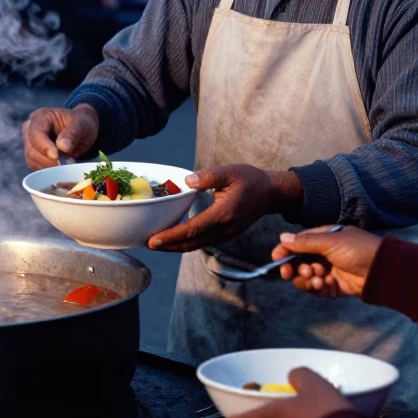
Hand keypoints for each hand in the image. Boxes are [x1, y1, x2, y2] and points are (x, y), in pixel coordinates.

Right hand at [22, 104, 98, 169]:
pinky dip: (48, 170)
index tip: (56, 156)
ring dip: (49, 166)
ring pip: (32, 160)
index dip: (44, 146)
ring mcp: (30, 143)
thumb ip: (72, 134)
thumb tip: (63, 147)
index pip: (36, 133)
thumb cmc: (80, 124)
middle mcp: (30, 129)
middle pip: (32, 149)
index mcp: (40, 117)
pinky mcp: (32, 155)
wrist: (81, 131)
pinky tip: (61, 166)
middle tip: (67, 162)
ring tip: (67, 162)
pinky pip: (36, 166)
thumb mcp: (81, 125)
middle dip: (49, 159)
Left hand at [147, 164, 302, 251]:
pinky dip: (186, 243)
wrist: (271, 193)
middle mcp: (224, 229)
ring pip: (196, 246)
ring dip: (175, 247)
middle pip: (191, 243)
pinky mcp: (225, 234)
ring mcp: (226, 234)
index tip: (153, 240)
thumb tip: (187, 181)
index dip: (171, 236)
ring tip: (156, 244)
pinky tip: (174, 239)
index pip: (192, 230)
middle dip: (168, 246)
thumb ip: (209, 176)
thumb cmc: (250, 180)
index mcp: (224, 214)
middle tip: (147, 244)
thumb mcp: (230, 171)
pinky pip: (202, 242)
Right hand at [272, 225, 381, 297]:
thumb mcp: (330, 241)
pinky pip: (316, 288)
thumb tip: (282, 238)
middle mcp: (323, 254)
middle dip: (296, 268)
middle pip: (298, 262)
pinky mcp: (334, 286)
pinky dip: (316, 288)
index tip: (277, 260)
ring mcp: (328, 270)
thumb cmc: (359, 249)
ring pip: (305, 277)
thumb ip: (305, 242)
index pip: (297, 244)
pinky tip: (322, 284)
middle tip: (298, 272)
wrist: (383, 270)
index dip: (285, 252)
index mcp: (323, 238)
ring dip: (306, 279)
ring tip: (317, 279)